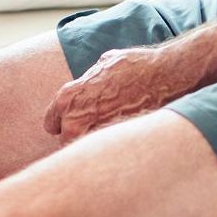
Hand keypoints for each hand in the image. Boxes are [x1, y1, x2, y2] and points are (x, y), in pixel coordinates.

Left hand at [43, 47, 200, 141]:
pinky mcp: (114, 145)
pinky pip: (105, 153)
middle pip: (65, 141)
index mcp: (68, 98)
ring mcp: (94, 135)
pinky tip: (122, 142)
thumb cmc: (136, 66)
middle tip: (91, 130)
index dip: (60, 122)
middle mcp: (76, 119)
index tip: (69, 123)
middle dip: (76, 137)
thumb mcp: (104, 63)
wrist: (164, 77)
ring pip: (84, 150)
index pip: (51, 122)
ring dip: (92, 146)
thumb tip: (90, 84)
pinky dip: (111, 149)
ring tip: (105, 140)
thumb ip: (89, 79)